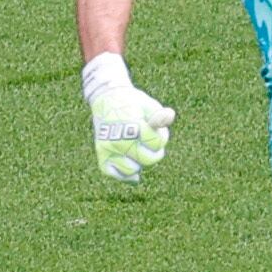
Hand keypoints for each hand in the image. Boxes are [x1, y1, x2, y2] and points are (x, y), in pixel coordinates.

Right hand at [85, 60, 173, 183]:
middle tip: (153, 144)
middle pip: (146, 159)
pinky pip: (113, 173)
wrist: (107, 98)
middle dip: (155, 152)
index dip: (161, 138)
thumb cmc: (132, 103)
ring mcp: (107, 148)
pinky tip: (134, 171)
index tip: (156, 130)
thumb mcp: (148, 104)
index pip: (155, 144)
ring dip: (140, 162)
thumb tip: (169, 115)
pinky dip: (124, 174)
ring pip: (132, 169)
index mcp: (132, 127)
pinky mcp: (101, 153)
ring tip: (139, 150)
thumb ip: (159, 115)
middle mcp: (118, 140)